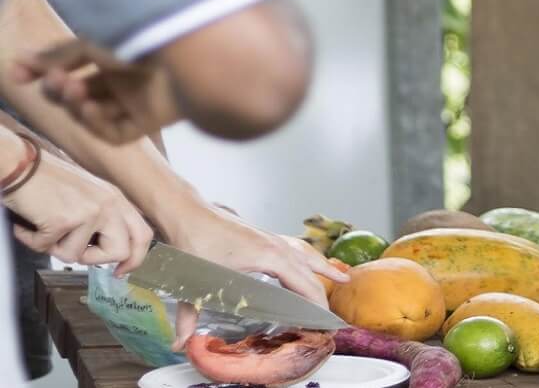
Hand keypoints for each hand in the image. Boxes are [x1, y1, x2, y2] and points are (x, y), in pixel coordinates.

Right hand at [5, 142, 152, 274]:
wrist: (20, 165)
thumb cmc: (47, 181)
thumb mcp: (89, 196)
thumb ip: (104, 220)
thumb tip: (108, 252)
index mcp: (116, 199)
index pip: (142, 235)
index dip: (134, 259)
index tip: (120, 271)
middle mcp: (109, 204)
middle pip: (120, 252)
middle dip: (92, 259)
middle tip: (73, 249)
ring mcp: (90, 212)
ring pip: (76, 256)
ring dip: (54, 247)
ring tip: (45, 226)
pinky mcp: (65, 219)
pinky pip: (47, 248)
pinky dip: (32, 239)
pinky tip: (29, 223)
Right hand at [9, 39, 179, 143]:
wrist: (186, 53)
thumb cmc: (141, 38)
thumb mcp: (93, 42)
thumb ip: (58, 56)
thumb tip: (21, 62)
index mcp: (115, 53)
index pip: (72, 67)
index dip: (44, 71)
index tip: (15, 74)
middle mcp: (127, 78)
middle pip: (80, 93)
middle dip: (59, 89)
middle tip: (54, 81)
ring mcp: (139, 101)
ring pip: (94, 113)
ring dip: (75, 104)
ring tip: (72, 90)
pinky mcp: (150, 122)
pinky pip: (115, 132)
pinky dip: (96, 123)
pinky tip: (88, 108)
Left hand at [165, 203, 349, 345]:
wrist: (187, 210)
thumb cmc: (193, 241)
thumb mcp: (194, 282)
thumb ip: (190, 315)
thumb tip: (180, 342)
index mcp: (269, 256)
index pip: (303, 283)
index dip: (315, 302)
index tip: (325, 319)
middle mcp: (276, 245)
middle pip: (309, 270)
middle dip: (323, 291)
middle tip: (331, 314)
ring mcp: (271, 238)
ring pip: (306, 254)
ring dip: (323, 267)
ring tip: (341, 278)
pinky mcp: (263, 235)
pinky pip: (294, 248)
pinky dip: (307, 257)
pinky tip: (307, 261)